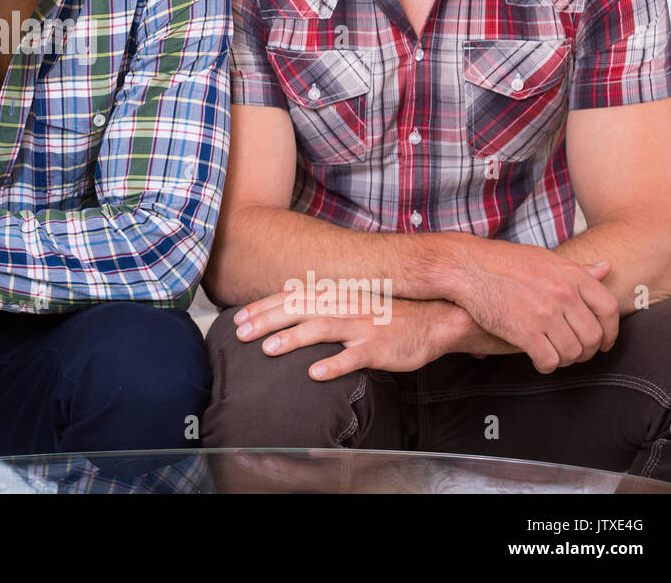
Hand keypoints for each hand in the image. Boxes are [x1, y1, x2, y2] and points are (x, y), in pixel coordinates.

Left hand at [232, 292, 460, 380]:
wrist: (432, 320)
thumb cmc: (385, 314)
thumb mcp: (350, 300)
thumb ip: (319, 301)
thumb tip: (284, 299)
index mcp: (334, 295)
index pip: (291, 298)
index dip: (263, 307)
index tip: (237, 319)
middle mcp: (344, 306)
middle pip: (299, 310)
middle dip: (267, 320)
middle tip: (240, 334)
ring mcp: (362, 326)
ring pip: (322, 329)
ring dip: (293, 339)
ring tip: (267, 350)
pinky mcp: (379, 348)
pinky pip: (354, 357)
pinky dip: (334, 364)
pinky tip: (315, 374)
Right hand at [447, 236, 619, 373]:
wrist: (466, 268)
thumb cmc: (502, 262)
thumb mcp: (544, 259)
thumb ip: (576, 269)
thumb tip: (606, 268)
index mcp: (571, 275)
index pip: (608, 309)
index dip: (610, 332)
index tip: (605, 342)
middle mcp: (563, 294)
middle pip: (592, 336)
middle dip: (587, 351)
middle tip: (576, 354)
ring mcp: (545, 314)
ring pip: (572, 352)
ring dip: (566, 360)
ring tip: (555, 357)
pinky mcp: (525, 332)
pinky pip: (549, 360)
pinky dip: (547, 366)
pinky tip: (539, 361)